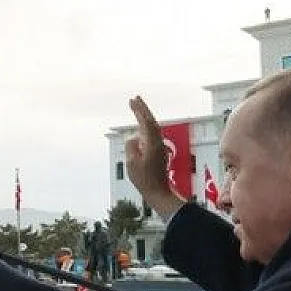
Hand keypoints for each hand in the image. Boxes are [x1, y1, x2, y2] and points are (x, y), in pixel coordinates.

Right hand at [124, 96, 188, 218]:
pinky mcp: (158, 152)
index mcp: (152, 143)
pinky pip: (151, 134)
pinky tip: (140, 127)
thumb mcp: (132, 163)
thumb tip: (133, 138)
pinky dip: (145, 126)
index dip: (139, 110)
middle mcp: (158, 143)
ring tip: (137, 109)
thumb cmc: (145, 180)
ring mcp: (159, 147)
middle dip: (143, 109)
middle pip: (151, 121)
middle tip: (135, 99)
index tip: (132, 101)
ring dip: (144, 117)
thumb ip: (131, 147)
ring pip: (152, 127)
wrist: (158, 191)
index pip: (146, 122)